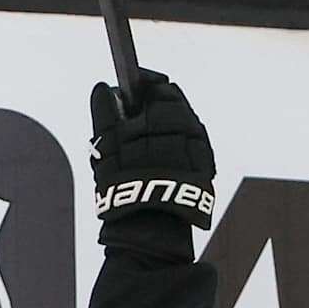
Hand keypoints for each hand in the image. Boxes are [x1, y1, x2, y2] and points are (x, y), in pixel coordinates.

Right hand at [89, 70, 214, 232]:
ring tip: (139, 152)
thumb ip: (105, 112)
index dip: (140, 83)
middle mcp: (188, 125)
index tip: (126, 88)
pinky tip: (156, 165)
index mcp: (167, 114)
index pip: (157, 85)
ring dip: (161, 131)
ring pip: (179, 126)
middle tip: (127, 126)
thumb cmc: (128, 183)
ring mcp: (198, 145)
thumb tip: (104, 88)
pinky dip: (172, 149)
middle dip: (150, 109)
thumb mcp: (107, 144)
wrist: (152, 224)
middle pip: (170, 104)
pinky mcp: (204, 165)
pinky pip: (188, 147)